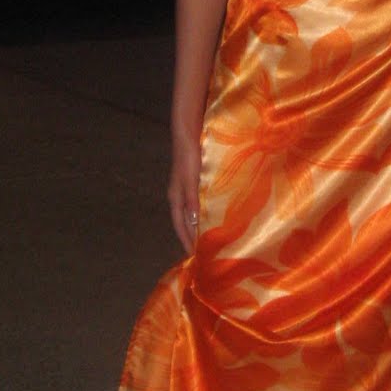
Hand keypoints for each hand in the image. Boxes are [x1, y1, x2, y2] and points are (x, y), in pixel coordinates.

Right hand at [167, 132, 202, 253]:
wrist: (188, 134)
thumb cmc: (189, 157)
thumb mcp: (191, 181)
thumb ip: (193, 201)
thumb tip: (195, 223)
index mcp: (176, 198)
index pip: (180, 226)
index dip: (187, 240)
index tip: (195, 256)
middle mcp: (180, 196)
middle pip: (185, 222)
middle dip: (192, 237)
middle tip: (204, 252)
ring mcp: (187, 189)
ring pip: (193, 213)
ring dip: (199, 226)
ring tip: (210, 238)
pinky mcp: (195, 181)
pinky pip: (199, 203)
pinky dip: (205, 213)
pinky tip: (214, 215)